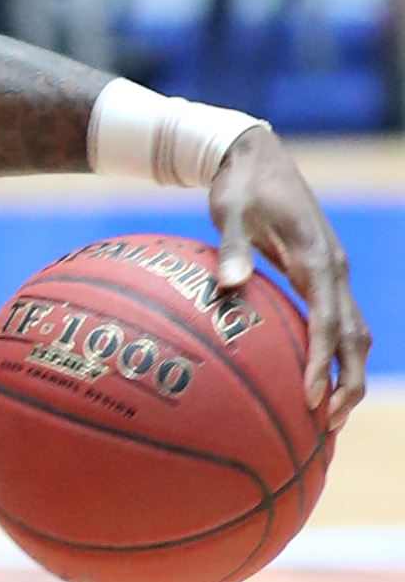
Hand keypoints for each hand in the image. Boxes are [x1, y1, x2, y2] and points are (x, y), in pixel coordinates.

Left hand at [212, 129, 369, 426]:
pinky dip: (331, 354)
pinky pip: (334, 322)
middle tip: (328, 424)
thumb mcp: (231, 212)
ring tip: (326, 417)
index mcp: (317, 259)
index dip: (321, 362)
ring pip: (351, 332)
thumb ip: (232, 249)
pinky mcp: (319, 275)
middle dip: (348, 381)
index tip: (309, 397)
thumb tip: (228, 283)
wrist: (255, 156)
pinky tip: (309, 381)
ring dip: (345, 373)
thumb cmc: (240, 186)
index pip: (328, 321)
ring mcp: (330, 273)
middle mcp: (332, 269)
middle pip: (354, 336)